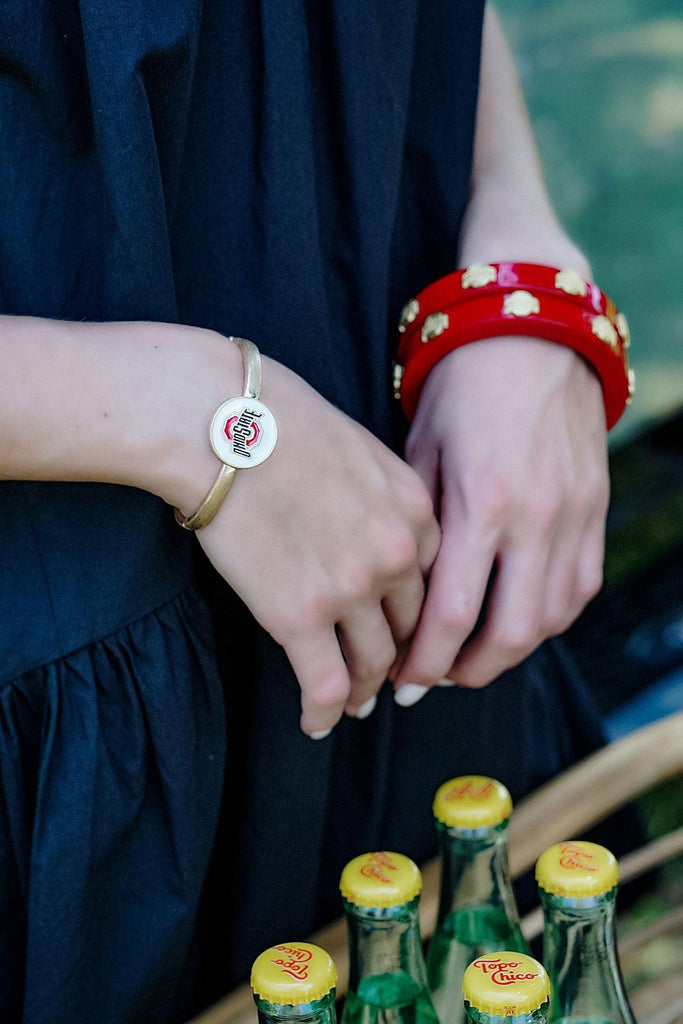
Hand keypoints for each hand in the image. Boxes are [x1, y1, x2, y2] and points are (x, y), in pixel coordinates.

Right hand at [194, 357, 440, 736]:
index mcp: (416, 510)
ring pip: (373, 662)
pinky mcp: (300, 616)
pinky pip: (326, 685)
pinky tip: (317, 723)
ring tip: (356, 703)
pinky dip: (326, 713)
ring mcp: (352, 589)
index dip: (420, 614)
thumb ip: (383, 494)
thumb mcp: (359, 446)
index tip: (407, 631)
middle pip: (411, 627)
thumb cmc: (277, 419)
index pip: (433, 581)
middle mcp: (397, 554)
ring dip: (366, 690)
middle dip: (402, 657)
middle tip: (390, 676)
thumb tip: (374, 523)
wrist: (220, 423)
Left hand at [393, 336, 608, 693]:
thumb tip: (404, 596)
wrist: (531, 332)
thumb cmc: (461, 388)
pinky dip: (546, 618)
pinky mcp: (597, 510)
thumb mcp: (420, 450)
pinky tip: (514, 619)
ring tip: (469, 656)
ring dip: (508, 653)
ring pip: (550, 620)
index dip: (423, 661)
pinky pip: (579, 589)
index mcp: (482, 503)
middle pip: (508, 635)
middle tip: (431, 679)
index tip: (400, 681)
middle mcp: (537, 519)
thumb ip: (419, 525)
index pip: (452, 615)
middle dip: (465, 672)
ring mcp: (576, 516)